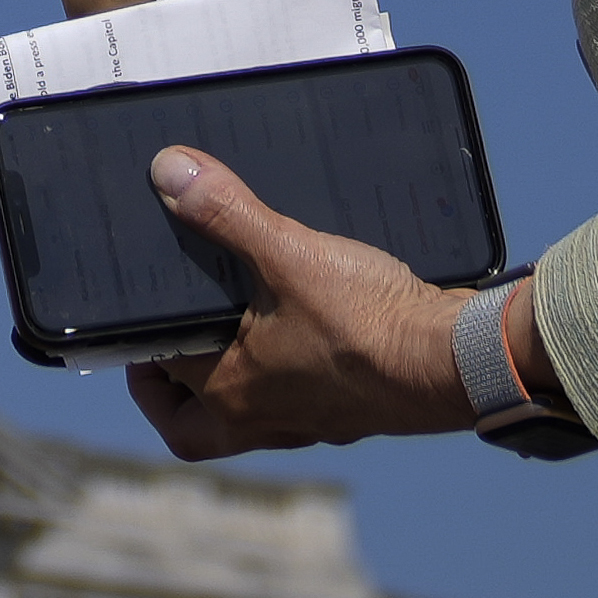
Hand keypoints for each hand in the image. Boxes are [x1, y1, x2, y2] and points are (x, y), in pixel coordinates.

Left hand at [121, 147, 499, 459]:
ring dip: (237, 377)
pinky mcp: (356, 409)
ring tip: (235, 323)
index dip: (143, 369)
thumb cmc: (369, 325)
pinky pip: (304, 401)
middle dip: (180, 388)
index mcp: (233, 398)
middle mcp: (269, 422)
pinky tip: (303, 328)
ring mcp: (316, 422)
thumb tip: (168, 172)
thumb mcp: (288, 254)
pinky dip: (291, 372)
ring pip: (254, 416)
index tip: (138, 334)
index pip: (165, 401)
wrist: (459, 362)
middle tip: (176, 340)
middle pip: (201, 425)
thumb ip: (226, 213)